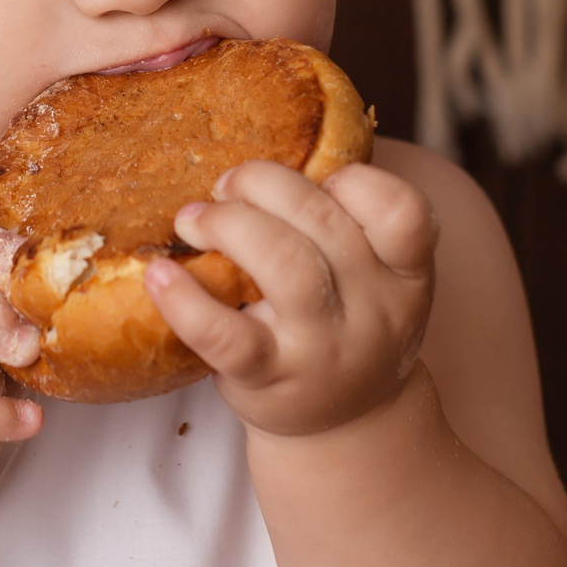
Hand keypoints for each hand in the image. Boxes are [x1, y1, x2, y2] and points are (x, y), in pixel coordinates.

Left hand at [145, 160, 435, 438]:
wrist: (345, 430)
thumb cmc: (345, 326)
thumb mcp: (376, 279)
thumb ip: (347, 223)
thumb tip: (276, 136)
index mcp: (406, 274)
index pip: (402, 209)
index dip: (353, 180)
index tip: (317, 182)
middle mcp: (375, 309)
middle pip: (323, 222)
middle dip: (263, 184)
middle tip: (227, 183)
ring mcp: (324, 348)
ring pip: (284, 263)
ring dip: (228, 223)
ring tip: (193, 219)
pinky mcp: (270, 379)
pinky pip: (226, 334)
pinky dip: (185, 300)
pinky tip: (160, 275)